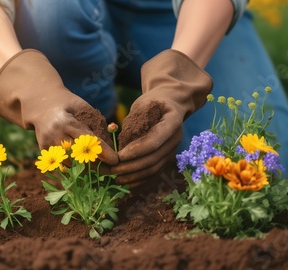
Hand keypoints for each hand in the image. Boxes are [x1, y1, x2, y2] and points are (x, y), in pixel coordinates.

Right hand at [0, 49, 117, 164]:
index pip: (88, 141)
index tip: (116, 159)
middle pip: (79, 156)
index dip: (103, 152)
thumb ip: (96, 123)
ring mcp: (47, 144)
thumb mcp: (83, 107)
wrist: (41, 104)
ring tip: (101, 167)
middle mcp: (55, 135)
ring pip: (71, 163)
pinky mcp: (44, 150)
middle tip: (111, 167)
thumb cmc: (67, 104)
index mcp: (66, 122)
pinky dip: (75, 165)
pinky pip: (63, 163)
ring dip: (87, 167)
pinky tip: (85, 164)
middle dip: (97, 164)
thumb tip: (111, 143)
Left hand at [112, 49, 212, 186]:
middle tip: (112, 170)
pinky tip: (128, 185)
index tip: (118, 156)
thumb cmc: (152, 102)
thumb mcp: (143, 104)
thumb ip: (134, 122)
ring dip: (135, 176)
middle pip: (153, 158)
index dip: (136, 151)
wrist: (169, 104)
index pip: (154, 141)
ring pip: (154, 168)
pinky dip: (142, 180)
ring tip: (116, 179)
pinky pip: (155, 173)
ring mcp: (173, 150)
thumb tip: (121, 143)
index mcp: (172, 122)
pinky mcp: (167, 158)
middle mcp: (175, 139)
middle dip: (131, 167)